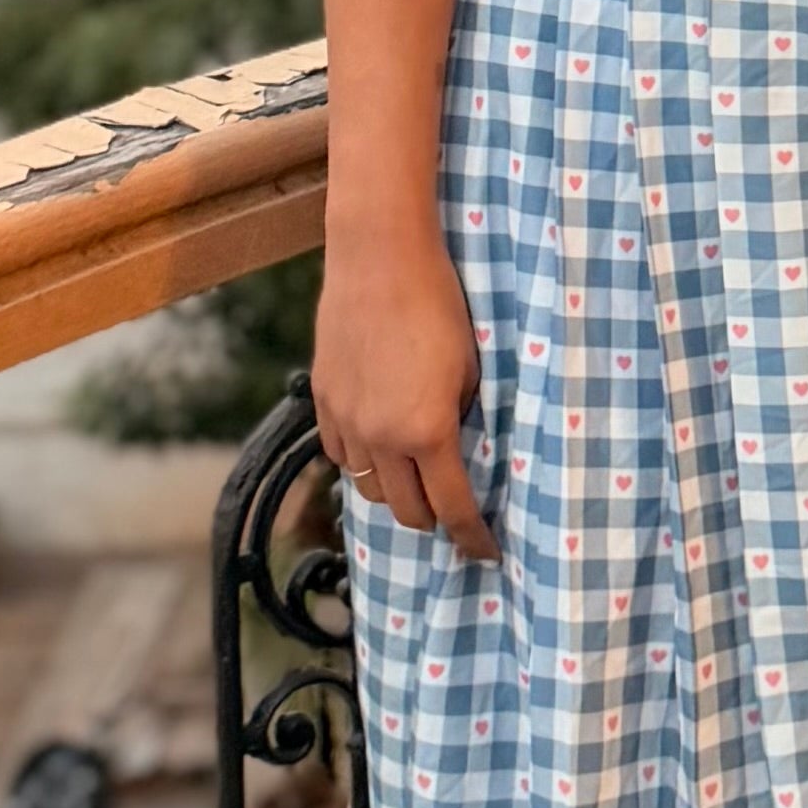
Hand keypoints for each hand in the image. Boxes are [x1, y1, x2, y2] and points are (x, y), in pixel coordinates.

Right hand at [313, 219, 499, 561]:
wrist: (380, 257)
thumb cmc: (439, 305)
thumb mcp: (472, 369)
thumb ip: (463, 418)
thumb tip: (462, 450)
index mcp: (427, 432)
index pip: (451, 507)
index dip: (471, 537)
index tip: (484, 551)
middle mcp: (381, 436)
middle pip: (405, 510)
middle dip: (434, 520)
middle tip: (453, 513)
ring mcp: (346, 420)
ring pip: (368, 487)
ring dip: (395, 494)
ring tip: (416, 481)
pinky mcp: (323, 398)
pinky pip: (341, 454)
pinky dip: (362, 463)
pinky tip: (379, 448)